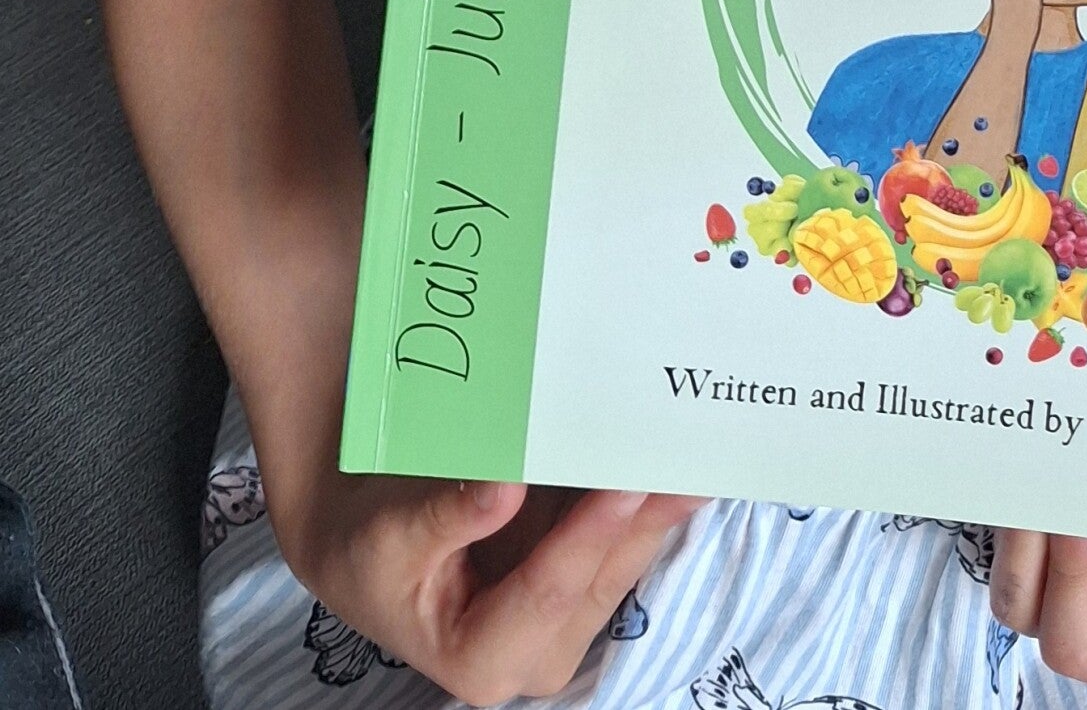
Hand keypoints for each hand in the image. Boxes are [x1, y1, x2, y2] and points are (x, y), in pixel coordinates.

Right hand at [280, 459, 702, 704]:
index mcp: (483, 660)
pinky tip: (674, 453)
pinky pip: (622, 538)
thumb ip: (446, 518)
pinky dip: (646, 496)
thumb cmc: (371, 551)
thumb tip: (504, 488)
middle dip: (643, 516)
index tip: (627, 484)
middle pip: (601, 576)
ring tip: (696, 447)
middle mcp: (537, 653)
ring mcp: (566, 619)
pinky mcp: (581, 580)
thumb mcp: (389, 539)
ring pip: (624, 558)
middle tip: (688, 456)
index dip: (588, 537)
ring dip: (659, 503)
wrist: (370, 549)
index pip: (548, 591)